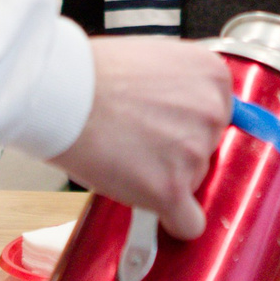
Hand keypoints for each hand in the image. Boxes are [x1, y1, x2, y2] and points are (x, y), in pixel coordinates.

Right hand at [51, 38, 235, 237]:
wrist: (61, 92)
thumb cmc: (91, 73)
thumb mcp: (153, 58)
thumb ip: (179, 85)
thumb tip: (184, 111)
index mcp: (212, 75)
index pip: (218, 114)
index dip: (186, 123)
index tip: (164, 126)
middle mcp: (211, 112)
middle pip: (208, 148)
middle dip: (176, 150)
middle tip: (138, 140)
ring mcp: (194, 152)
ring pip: (193, 181)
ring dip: (165, 177)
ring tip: (126, 156)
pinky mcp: (171, 189)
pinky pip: (189, 222)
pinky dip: (174, 221)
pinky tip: (156, 209)